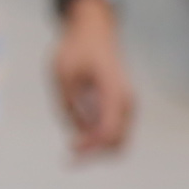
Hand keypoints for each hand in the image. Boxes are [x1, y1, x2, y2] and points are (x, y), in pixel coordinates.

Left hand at [53, 0, 136, 158]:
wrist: (93, 32)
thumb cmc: (76, 50)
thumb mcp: (62, 76)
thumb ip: (68, 107)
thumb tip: (77, 134)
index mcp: (114, 91)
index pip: (108, 131)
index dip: (90, 147)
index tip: (70, 150)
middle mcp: (126, 100)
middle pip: (118, 142)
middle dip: (94, 153)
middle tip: (69, 157)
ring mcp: (126, 104)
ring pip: (118, 139)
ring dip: (96, 147)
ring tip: (73, 144)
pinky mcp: (121, 106)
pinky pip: (113, 130)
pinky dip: (98, 138)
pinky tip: (79, 130)